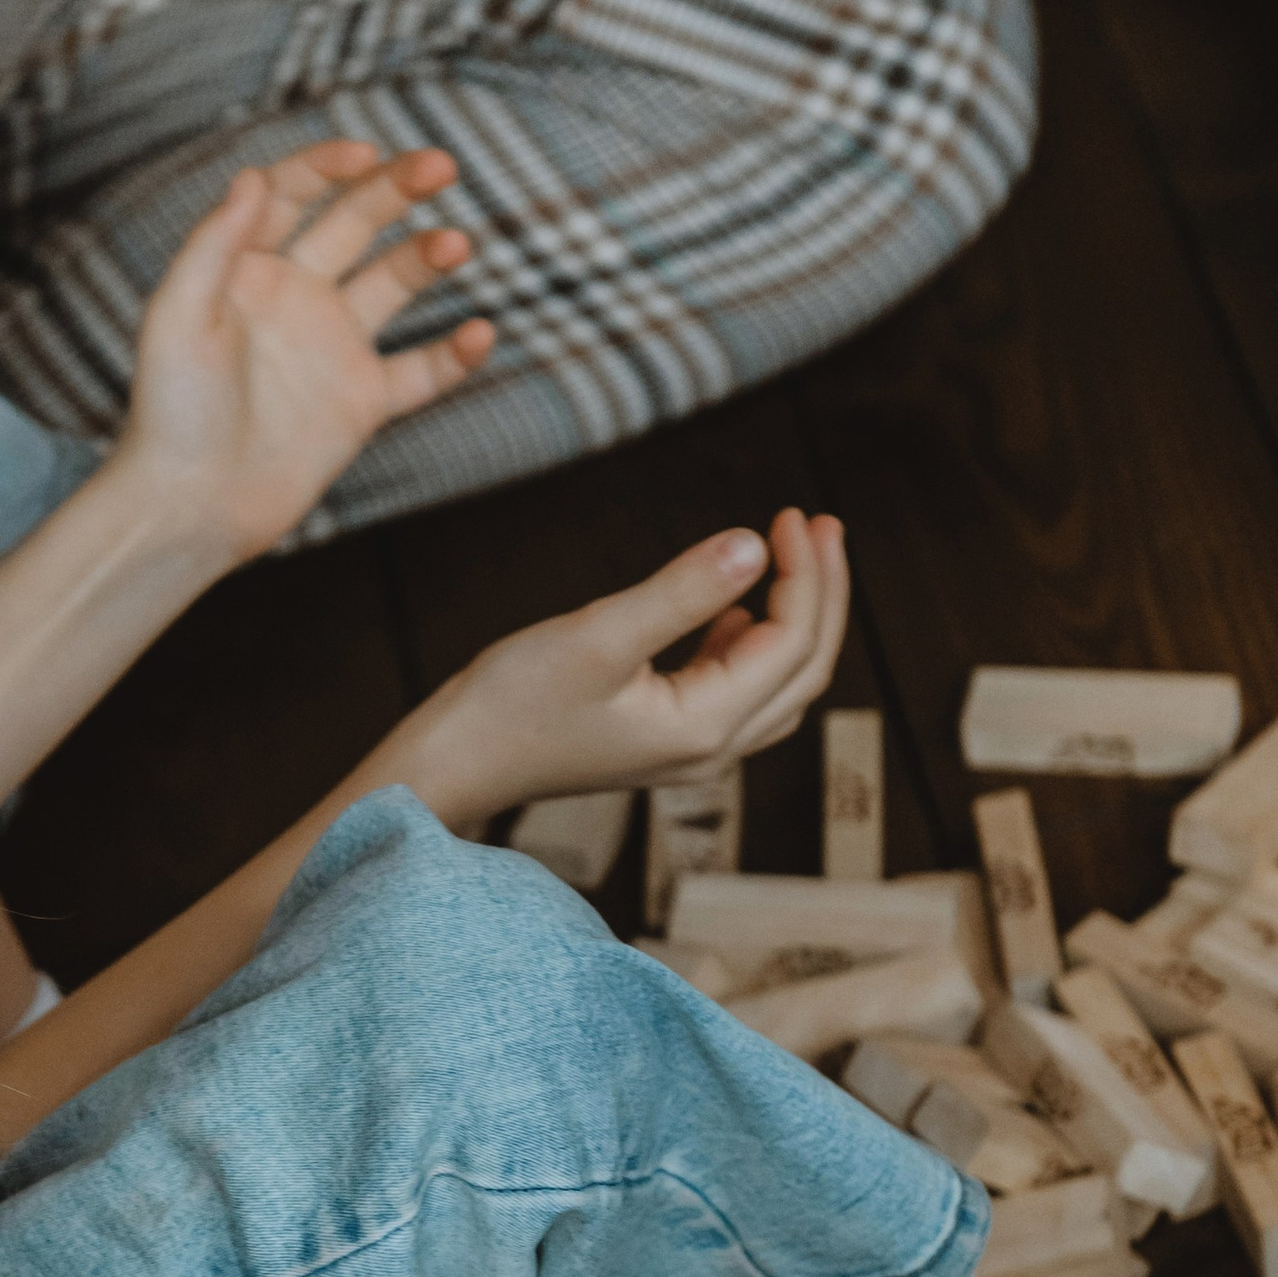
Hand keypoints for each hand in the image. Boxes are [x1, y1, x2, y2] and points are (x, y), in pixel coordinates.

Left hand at [116, 142, 492, 560]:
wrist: (190, 506)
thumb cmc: (170, 411)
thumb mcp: (177, 316)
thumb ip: (214, 244)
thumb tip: (254, 173)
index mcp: (246, 267)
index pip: (293, 193)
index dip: (329, 165)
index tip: (366, 154)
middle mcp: (295, 295)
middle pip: (355, 221)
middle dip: (398, 188)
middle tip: (443, 166)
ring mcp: (332, 346)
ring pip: (394, 283)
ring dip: (427, 257)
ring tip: (457, 244)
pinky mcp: (361, 401)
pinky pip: (420, 370)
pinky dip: (454, 355)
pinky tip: (479, 333)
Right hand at [401, 508, 849, 829]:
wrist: (455, 763)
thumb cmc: (512, 703)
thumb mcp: (599, 634)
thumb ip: (683, 591)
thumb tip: (755, 544)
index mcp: (705, 726)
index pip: (792, 642)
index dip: (806, 573)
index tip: (793, 513)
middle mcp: (711, 750)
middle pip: (804, 668)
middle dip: (822, 593)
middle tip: (821, 523)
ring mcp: (690, 751)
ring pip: (779, 685)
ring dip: (796, 619)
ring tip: (796, 555)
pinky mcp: (664, 742)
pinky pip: (739, 694)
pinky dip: (754, 646)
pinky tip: (735, 612)